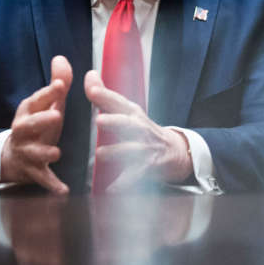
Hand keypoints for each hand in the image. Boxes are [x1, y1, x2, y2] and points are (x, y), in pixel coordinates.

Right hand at [1, 55, 71, 193]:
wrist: (12, 157)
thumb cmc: (37, 126)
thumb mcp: (47, 105)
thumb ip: (57, 83)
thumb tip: (61, 57)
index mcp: (28, 113)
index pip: (36, 100)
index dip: (47, 93)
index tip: (60, 85)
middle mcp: (23, 132)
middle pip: (28, 125)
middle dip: (40, 120)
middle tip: (56, 115)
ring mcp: (26, 152)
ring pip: (33, 153)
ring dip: (44, 153)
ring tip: (57, 153)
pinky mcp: (32, 171)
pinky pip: (42, 179)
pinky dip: (52, 185)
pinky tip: (64, 190)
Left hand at [85, 69, 192, 190]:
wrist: (173, 151)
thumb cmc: (141, 129)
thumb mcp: (127, 111)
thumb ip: (106, 95)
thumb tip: (89, 74)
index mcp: (132, 113)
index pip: (118, 101)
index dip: (104, 94)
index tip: (90, 86)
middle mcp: (139, 129)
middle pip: (127, 124)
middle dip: (115, 122)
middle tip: (100, 121)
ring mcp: (144, 150)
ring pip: (130, 151)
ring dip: (116, 152)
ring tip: (100, 154)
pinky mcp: (147, 169)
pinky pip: (134, 178)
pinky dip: (123, 184)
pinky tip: (111, 190)